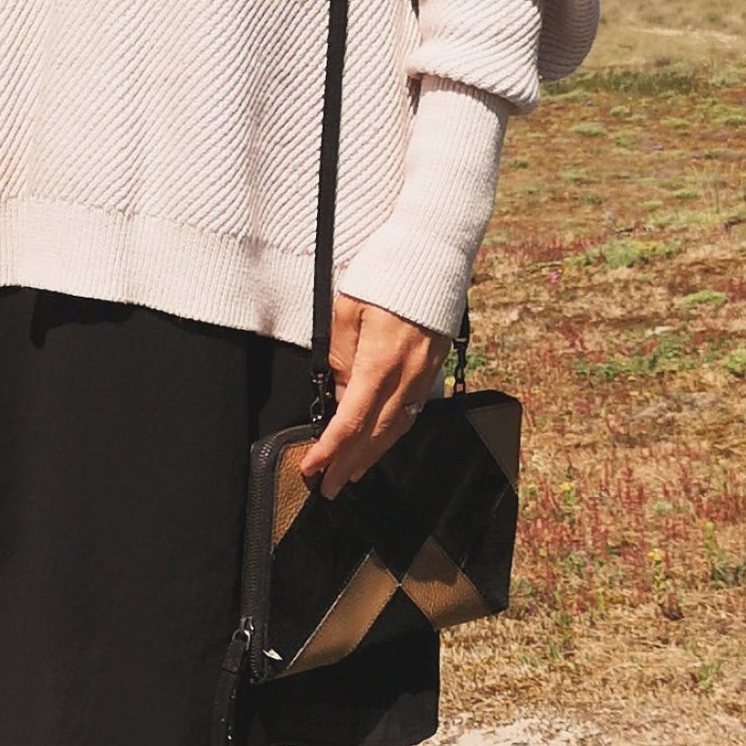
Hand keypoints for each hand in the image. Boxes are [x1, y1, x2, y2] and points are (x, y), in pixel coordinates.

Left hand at [298, 294, 446, 496]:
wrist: (433, 257)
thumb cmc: (385, 276)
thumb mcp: (346, 310)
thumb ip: (339, 356)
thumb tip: (339, 392)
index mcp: (380, 363)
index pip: (351, 421)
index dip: (331, 450)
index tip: (312, 468)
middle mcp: (406, 376)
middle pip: (375, 434)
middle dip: (349, 464)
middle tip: (329, 488)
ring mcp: (424, 376)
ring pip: (396, 428)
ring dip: (372, 455)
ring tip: (350, 473)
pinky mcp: (432, 370)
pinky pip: (410, 412)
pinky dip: (392, 434)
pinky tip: (380, 442)